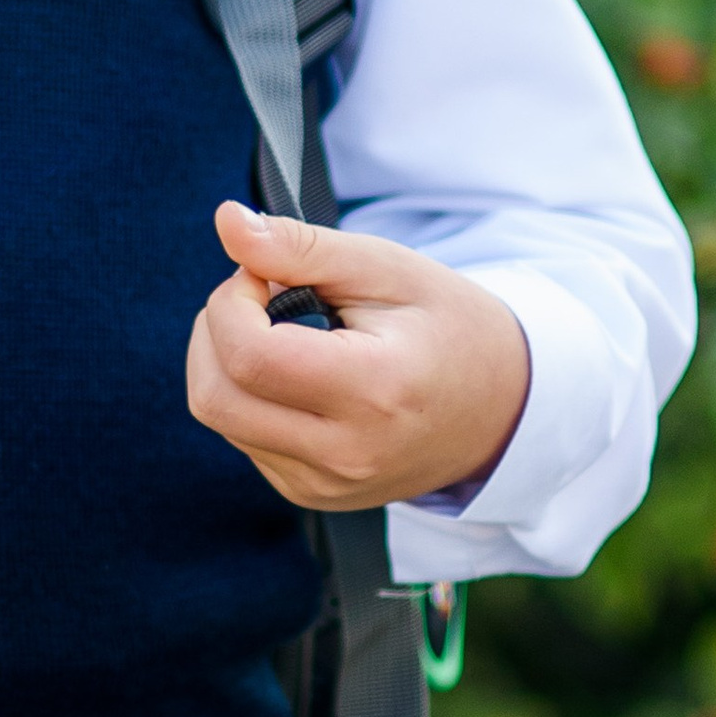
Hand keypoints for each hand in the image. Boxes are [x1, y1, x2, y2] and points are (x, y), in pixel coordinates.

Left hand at [186, 201, 529, 512]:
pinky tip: (293, 371)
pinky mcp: (311, 495)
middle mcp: (346, 453)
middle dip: (213, 330)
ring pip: (219, 417)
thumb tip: (227, 221)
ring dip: (225, 360)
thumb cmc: (447, 326)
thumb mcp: (385, 268)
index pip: (249, 355)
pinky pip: (242, 438)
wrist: (502, 408)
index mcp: (374, 391)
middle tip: (258, 294)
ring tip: (281, 329)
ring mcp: (326, 484)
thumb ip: (301, 246)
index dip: (231, 301)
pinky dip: (247, 394)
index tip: (261, 272)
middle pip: (214, 396)